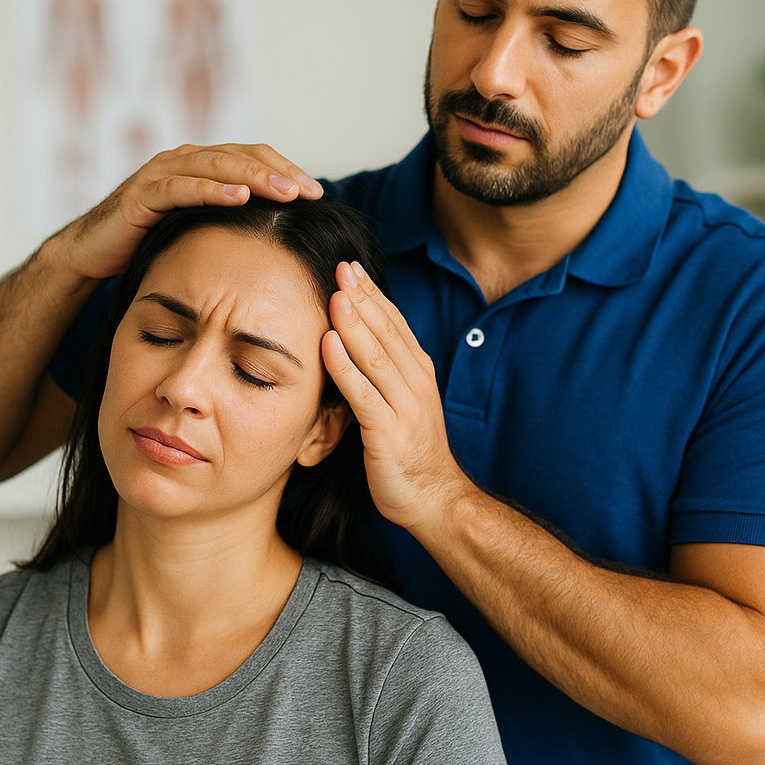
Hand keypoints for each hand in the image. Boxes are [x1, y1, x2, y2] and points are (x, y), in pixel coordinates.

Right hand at [48, 143, 323, 281]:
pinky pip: (180, 188)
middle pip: (240, 157)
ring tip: (284, 191)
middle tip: (309, 191)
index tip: (317, 193)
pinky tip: (237, 197)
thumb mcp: (199, 228)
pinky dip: (210, 189)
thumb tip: (282, 233)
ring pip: (215, 166)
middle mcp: (182, 160)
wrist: (92, 253)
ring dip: (253, 177)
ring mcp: (160, 174)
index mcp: (200, 164)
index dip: (286, 169)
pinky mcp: (141, 195)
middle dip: (278, 172)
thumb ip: (230, 220)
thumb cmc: (149, 241)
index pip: (253, 157)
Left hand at [322, 261, 473, 531]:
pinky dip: (345, 366)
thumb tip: (353, 341)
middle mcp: (415, 383)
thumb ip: (383, 373)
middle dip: (363, 297)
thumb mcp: (401, 403)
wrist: (435, 498)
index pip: (394, 322)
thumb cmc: (411, 453)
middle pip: (386, 331)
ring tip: (334, 295)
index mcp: (418, 372)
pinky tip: (328, 344)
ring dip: (354, 323)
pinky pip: (363, 393)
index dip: (373, 293)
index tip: (351, 266)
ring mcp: (404, 406)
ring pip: (376, 356)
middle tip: (341, 266)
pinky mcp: (388, 432)